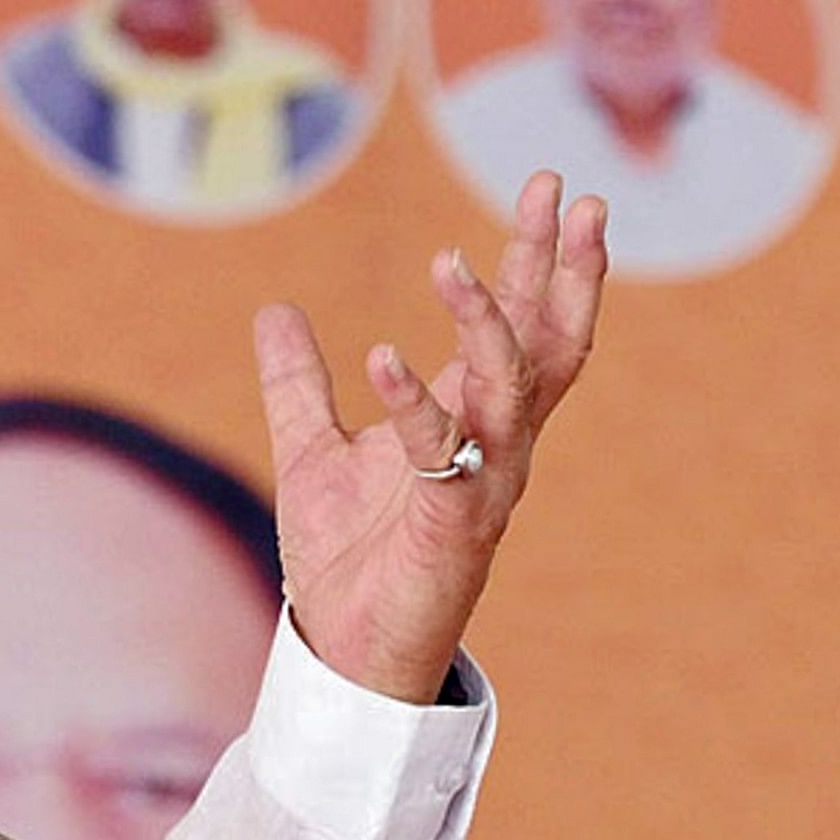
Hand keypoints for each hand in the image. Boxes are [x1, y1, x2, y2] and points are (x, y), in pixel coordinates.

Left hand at [253, 171, 608, 701]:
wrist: (343, 651)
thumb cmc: (347, 557)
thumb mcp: (311, 449)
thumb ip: (297, 381)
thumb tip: (275, 311)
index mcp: (475, 419)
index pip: (524, 323)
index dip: (539, 258)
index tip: (550, 188)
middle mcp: (497, 444)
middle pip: (547, 341)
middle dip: (559, 267)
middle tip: (565, 194)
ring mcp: (483, 483)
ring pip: (510, 387)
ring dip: (487, 322)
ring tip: (452, 260)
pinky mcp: (453, 526)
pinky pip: (442, 453)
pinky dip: (413, 403)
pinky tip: (381, 357)